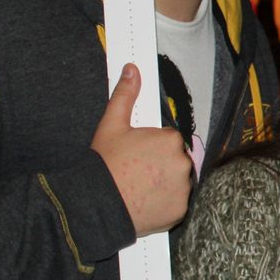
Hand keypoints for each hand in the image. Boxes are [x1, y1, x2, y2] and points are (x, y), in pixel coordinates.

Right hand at [90, 63, 192, 235]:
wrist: (96, 204)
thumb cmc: (105, 164)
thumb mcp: (111, 126)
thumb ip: (125, 95)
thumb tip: (131, 70)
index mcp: (170, 140)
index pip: (168, 139)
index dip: (151, 146)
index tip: (137, 155)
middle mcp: (182, 163)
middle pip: (175, 160)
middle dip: (160, 164)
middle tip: (137, 172)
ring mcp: (183, 188)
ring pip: (178, 181)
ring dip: (165, 183)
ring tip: (140, 187)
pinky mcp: (180, 210)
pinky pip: (177, 202)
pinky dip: (165, 202)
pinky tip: (146, 201)